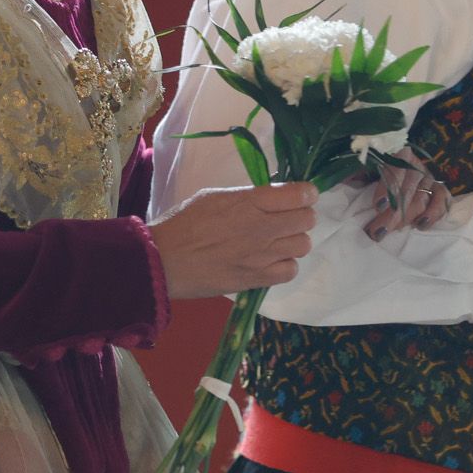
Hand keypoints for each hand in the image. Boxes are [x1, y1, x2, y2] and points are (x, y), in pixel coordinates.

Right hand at [151, 182, 317, 298]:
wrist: (165, 261)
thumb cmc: (184, 223)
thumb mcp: (214, 196)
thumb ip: (247, 196)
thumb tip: (271, 196)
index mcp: (250, 201)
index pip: (299, 195)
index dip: (306, 193)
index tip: (301, 195)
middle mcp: (262, 227)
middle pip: (307, 220)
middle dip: (302, 215)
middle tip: (287, 217)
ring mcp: (262, 255)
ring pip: (303, 245)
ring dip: (294, 240)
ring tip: (277, 240)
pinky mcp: (258, 279)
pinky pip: (290, 270)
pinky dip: (285, 264)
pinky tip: (271, 260)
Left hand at [356, 151, 449, 239]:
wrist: (396, 158)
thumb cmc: (374, 165)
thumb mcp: (361, 164)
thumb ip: (353, 171)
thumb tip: (339, 182)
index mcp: (396, 153)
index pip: (394, 170)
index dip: (387, 188)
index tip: (377, 206)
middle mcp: (414, 164)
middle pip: (407, 190)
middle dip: (391, 214)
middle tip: (375, 232)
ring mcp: (428, 176)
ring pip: (422, 199)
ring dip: (406, 219)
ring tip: (388, 232)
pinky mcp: (437, 187)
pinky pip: (442, 200)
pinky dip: (434, 213)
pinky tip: (421, 226)